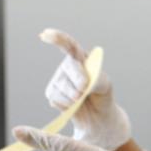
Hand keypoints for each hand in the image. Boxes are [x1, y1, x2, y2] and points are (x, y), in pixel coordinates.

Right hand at [41, 28, 130, 150]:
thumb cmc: (102, 95)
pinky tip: (73, 104)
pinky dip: (68, 105)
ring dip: (75, 96)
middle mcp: (67, 66)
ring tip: (82, 98)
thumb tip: (82, 86)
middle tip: (87, 90)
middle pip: (70, 67)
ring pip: (64, 86)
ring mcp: (58, 79)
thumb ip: (97, 80)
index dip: (57, 39)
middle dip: (81, 80)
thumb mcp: (105, 85)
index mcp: (81, 58)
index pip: (69, 45)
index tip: (45, 35)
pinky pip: (57, 99)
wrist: (97, 115)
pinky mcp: (52, 93)